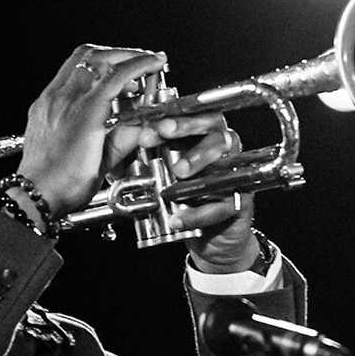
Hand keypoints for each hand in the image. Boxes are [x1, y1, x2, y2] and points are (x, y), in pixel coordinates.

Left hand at [15, 46, 170, 213]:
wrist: (35, 195)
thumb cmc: (66, 185)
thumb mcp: (106, 164)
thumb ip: (127, 138)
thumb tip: (143, 124)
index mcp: (84, 114)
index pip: (117, 75)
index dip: (141, 63)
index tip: (155, 60)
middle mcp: (64, 101)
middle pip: (95, 57)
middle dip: (122, 55)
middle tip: (139, 61)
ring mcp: (49, 100)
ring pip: (77, 62)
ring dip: (102, 61)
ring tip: (119, 75)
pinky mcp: (41, 106)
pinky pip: (64, 77)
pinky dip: (85, 75)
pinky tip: (96, 90)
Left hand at [147, 117, 264, 273]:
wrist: (209, 239)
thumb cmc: (184, 202)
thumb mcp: (154, 179)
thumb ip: (136, 166)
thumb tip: (112, 158)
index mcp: (200, 138)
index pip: (191, 115)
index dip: (171, 116)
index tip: (149, 126)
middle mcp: (222, 150)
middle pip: (213, 125)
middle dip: (187, 125)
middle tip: (164, 132)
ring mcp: (234, 174)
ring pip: (224, 156)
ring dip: (199, 158)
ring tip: (178, 171)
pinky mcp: (241, 203)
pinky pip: (223, 203)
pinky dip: (199, 212)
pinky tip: (178, 218)